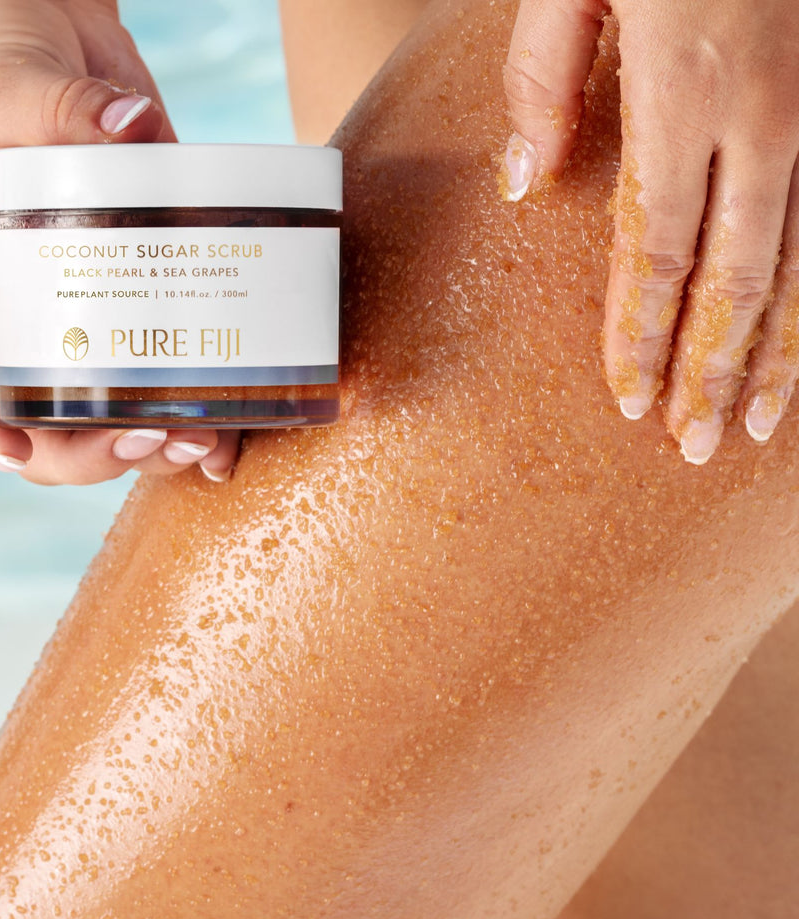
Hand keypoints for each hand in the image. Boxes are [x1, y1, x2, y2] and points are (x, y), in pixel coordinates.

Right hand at [0, 0, 239, 483]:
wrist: (50, 31)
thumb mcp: (13, 81)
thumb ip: (63, 107)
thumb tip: (132, 124)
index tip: (13, 452)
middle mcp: (32, 315)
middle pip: (47, 424)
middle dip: (96, 453)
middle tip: (154, 436)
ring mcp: (93, 310)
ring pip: (113, 413)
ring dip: (156, 446)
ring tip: (206, 443)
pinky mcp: (148, 286)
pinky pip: (168, 364)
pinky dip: (200, 406)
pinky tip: (236, 424)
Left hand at [501, 0, 798, 463]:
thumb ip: (544, 83)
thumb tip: (533, 185)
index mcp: (688, 89)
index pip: (656, 250)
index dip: (641, 335)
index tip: (629, 402)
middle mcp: (767, 116)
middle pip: (737, 278)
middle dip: (711, 371)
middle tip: (690, 447)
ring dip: (776, 354)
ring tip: (748, 427)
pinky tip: (796, 344)